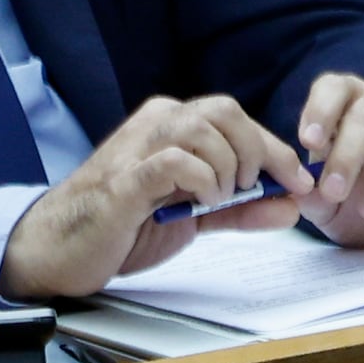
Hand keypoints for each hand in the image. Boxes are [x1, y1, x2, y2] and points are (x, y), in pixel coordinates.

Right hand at [0, 92, 310, 301]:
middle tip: (251, 190)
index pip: (237, 119)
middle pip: (225, 112)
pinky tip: (200, 203)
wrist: (62, 250)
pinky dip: (201, 181)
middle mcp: (153, 126)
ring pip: (202, 129)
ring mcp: (135, 149)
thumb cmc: (126, 227)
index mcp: (170, 126)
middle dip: (256, 152)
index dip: (277, 150)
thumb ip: (242, 210)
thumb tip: (293, 206)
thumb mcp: (196, 217)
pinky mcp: (123, 180)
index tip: (300, 182)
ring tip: (217, 199)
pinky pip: (174, 161)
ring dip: (226, 168)